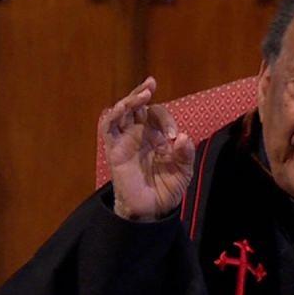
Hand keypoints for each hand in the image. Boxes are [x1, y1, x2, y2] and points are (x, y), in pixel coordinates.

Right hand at [100, 76, 195, 220]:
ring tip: (143, 91)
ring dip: (130, 99)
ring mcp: (125, 141)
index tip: (173, 137)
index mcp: (156, 137)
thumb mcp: (182, 171)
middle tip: (151, 83)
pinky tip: (121, 107)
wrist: (150, 210)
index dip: (166, 120)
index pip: (158, 115)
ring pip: (122, 111)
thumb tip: (183, 137)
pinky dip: (113, 115)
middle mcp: (139, 135)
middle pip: (138, 106)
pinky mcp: (113, 150)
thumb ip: (185, 154)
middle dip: (143, 93)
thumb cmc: (166, 190)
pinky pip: (108, 128)